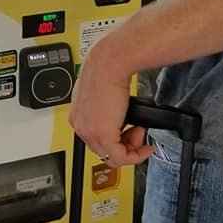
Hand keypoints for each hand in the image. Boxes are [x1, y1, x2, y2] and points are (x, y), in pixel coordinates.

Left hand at [69, 41, 153, 167]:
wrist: (110, 64)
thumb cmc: (107, 71)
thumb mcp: (102, 95)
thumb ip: (105, 111)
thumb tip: (117, 118)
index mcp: (78, 116)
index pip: (95, 141)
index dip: (116, 141)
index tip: (130, 136)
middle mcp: (81, 126)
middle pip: (103, 150)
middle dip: (126, 145)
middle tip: (138, 134)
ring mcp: (90, 132)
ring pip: (111, 157)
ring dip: (132, 149)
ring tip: (141, 132)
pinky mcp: (102, 135)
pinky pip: (120, 158)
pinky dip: (135, 156)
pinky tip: (144, 145)